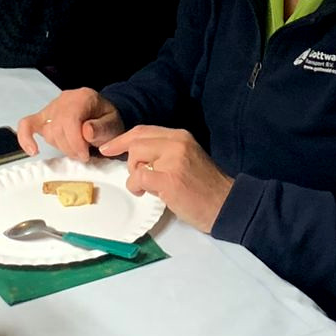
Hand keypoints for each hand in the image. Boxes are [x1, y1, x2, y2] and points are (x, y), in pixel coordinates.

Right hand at [17, 88, 125, 159]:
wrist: (103, 116)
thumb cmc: (107, 120)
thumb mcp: (114, 124)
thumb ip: (102, 128)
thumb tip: (86, 131)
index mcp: (83, 97)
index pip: (70, 120)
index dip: (75, 142)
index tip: (84, 155)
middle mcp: (64, 100)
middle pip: (57, 129)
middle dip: (70, 148)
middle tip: (83, 155)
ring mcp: (51, 108)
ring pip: (47, 133)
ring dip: (61, 147)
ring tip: (76, 149)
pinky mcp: (42, 117)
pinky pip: (26, 124)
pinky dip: (26, 138)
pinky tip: (32, 150)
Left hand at [97, 126, 233, 233]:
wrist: (226, 204)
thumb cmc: (205, 187)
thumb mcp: (187, 158)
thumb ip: (165, 152)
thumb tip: (135, 156)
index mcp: (181, 136)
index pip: (143, 130)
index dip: (123, 139)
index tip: (108, 148)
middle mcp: (177, 143)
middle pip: (136, 141)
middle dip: (128, 160)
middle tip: (134, 177)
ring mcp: (174, 160)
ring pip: (135, 158)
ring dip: (134, 175)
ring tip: (149, 187)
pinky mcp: (170, 179)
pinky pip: (139, 177)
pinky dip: (136, 186)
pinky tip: (146, 193)